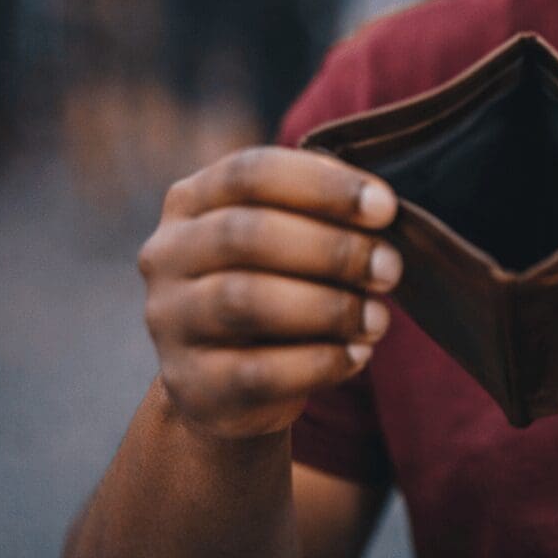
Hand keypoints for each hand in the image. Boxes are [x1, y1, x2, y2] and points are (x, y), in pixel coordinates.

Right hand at [137, 147, 402, 439]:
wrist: (226, 384)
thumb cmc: (272, 286)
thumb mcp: (285, 237)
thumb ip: (318, 211)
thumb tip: (376, 205)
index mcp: (191, 201)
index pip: (251, 173)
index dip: (323, 186)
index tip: (385, 207)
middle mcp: (167, 255)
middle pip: (248, 234)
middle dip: (333, 249)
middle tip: (390, 268)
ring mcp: (170, 321)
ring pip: (248, 300)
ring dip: (329, 307)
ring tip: (378, 318)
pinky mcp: (191, 384)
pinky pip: (259, 371)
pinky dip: (320, 361)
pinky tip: (358, 355)